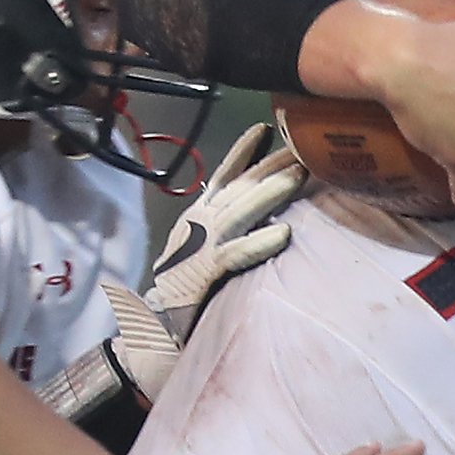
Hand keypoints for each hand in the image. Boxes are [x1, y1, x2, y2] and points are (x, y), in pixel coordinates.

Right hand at [146, 123, 308, 341]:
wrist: (152, 325)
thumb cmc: (184, 289)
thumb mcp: (203, 249)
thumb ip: (226, 230)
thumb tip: (263, 215)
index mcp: (199, 216)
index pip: (223, 176)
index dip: (244, 152)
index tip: (266, 129)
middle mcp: (199, 223)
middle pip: (239, 187)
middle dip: (270, 165)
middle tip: (302, 148)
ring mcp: (201, 246)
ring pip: (241, 212)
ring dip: (271, 192)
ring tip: (299, 175)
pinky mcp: (204, 273)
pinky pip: (236, 254)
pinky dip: (259, 243)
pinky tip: (284, 234)